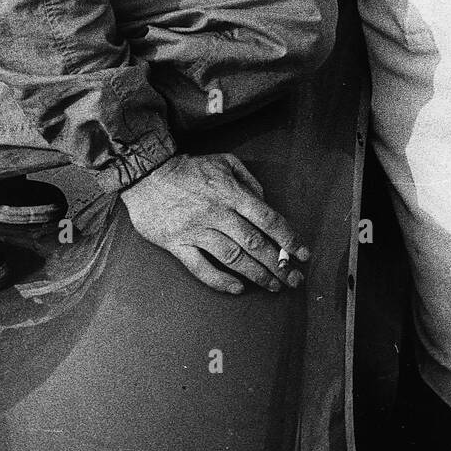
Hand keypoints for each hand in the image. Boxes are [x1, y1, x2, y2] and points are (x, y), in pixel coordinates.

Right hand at [121, 153, 308, 293]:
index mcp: (231, 193)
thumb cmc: (190, 168)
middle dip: (278, 264)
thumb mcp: (225, 162)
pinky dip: (220, 280)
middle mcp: (216, 212)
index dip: (288, 239)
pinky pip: (200, 267)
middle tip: (294, 280)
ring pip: (232, 257)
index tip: (303, 254)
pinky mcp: (176, 243)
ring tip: (273, 286)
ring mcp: (196, 229)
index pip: (267, 219)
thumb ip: (249, 181)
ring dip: (256, 275)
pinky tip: (238, 288)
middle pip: (254, 243)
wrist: (146, 173)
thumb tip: (265, 201)